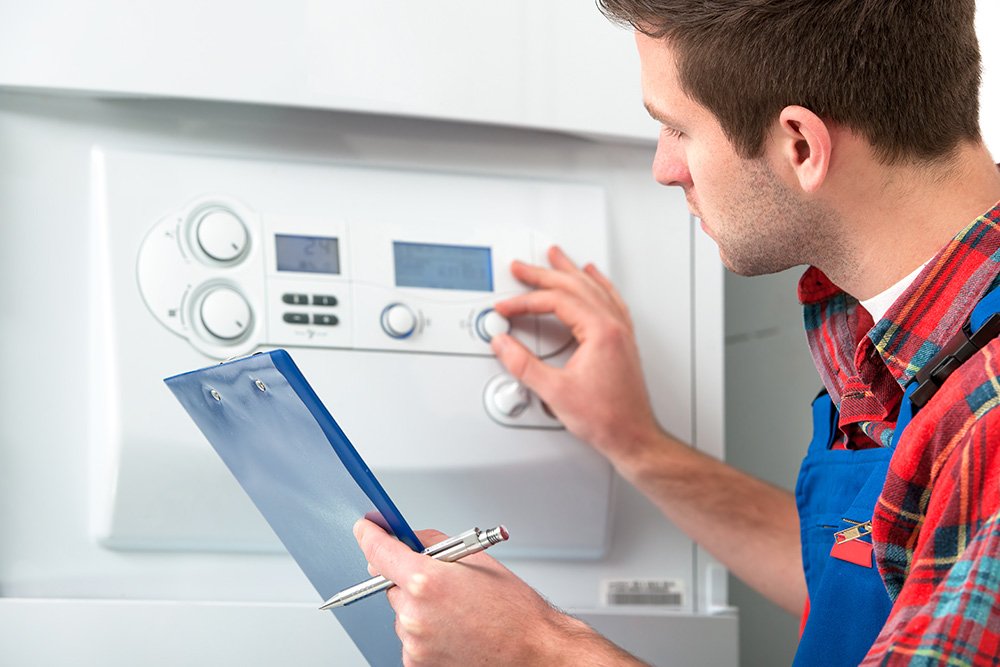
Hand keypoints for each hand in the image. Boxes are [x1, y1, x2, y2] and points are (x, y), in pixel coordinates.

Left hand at [355, 520, 624, 665]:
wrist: (532, 651)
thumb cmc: (513, 609)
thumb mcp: (476, 559)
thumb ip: (434, 544)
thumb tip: (409, 539)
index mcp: (426, 581)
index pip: (379, 551)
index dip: (370, 535)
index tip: (366, 529)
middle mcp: (414, 614)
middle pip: (390, 583)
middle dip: (409, 577)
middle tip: (443, 581)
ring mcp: (413, 642)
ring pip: (402, 611)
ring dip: (419, 606)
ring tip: (458, 611)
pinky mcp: (416, 663)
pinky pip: (410, 636)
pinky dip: (425, 630)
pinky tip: (453, 629)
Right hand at [492, 246, 660, 465]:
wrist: (633, 436)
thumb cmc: (606, 419)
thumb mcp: (555, 392)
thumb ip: (523, 365)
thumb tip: (503, 344)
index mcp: (600, 331)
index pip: (556, 302)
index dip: (526, 302)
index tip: (506, 308)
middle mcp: (614, 326)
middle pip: (575, 286)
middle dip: (544, 274)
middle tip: (521, 267)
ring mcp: (621, 332)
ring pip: (594, 287)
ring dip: (570, 271)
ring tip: (555, 257)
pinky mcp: (623, 341)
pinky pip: (611, 299)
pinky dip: (597, 284)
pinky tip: (594, 277)